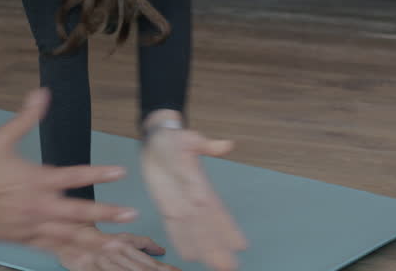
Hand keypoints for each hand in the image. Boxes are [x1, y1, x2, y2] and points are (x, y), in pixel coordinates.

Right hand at [0, 89, 138, 252]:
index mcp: (36, 179)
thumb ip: (26, 117)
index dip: (99, 173)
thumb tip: (41, 94)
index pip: (74, 176)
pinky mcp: (25, 239)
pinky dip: (72, 251)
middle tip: (131, 213)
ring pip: (69, 236)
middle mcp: (38, 205)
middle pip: (79, 212)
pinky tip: (88, 256)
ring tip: (118, 244)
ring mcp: (32, 225)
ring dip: (95, 240)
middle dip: (107, 214)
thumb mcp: (2, 138)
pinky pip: (53, 247)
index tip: (121, 172)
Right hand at [56, 224, 179, 270]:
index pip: (148, 263)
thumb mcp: (120, 237)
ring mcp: (101, 262)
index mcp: (124, 245)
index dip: (164, 270)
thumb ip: (141, 243)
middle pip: (140, 270)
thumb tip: (161, 250)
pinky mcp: (87, 267)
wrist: (63, 228)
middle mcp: (114, 253)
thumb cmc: (95, 235)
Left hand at [141, 113, 245, 270]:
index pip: (218, 210)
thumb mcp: (191, 137)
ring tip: (216, 267)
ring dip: (204, 249)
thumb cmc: (175, 139)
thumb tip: (226, 145)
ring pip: (194, 232)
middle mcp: (195, 199)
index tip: (241, 245)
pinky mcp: (165, 206)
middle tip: (230, 267)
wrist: (154, 141)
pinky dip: (180, 241)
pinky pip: (173, 227)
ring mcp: (181, 205)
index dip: (229, 227)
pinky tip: (188, 256)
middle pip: (208, 227)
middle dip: (219, 247)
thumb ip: (207, 144)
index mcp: (202, 184)